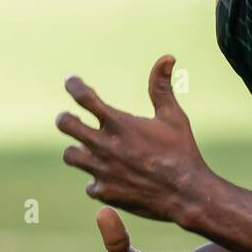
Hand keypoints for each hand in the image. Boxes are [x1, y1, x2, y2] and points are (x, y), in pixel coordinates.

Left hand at [57, 55, 209, 225]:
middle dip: (65, 119)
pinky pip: (90, 184)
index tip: (72, 82)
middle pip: (65, 124)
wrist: (187, 195)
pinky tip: (110, 178)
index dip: (74, 85)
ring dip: (78, 150)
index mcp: (120, 123)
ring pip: (70, 155)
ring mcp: (102, 170)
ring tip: (88, 149)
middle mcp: (105, 145)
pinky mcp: (105, 192)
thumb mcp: (173, 117)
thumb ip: (161, 87)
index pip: (84, 97)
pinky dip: (97, 180)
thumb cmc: (182, 152)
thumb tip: (167, 57)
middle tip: (71, 120)